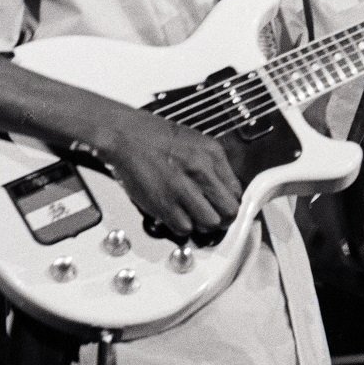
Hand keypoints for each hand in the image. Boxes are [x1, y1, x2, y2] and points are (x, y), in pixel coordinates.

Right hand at [99, 107, 242, 236]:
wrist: (126, 136)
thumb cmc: (156, 137)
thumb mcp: (196, 142)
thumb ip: (214, 165)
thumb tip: (225, 189)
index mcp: (212, 153)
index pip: (237, 192)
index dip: (229, 201)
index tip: (222, 204)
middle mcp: (200, 170)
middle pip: (229, 211)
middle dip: (223, 218)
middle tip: (214, 217)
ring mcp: (182, 188)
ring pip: (209, 223)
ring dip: (203, 225)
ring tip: (194, 216)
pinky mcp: (163, 204)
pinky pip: (184, 228)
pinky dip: (181, 227)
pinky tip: (177, 215)